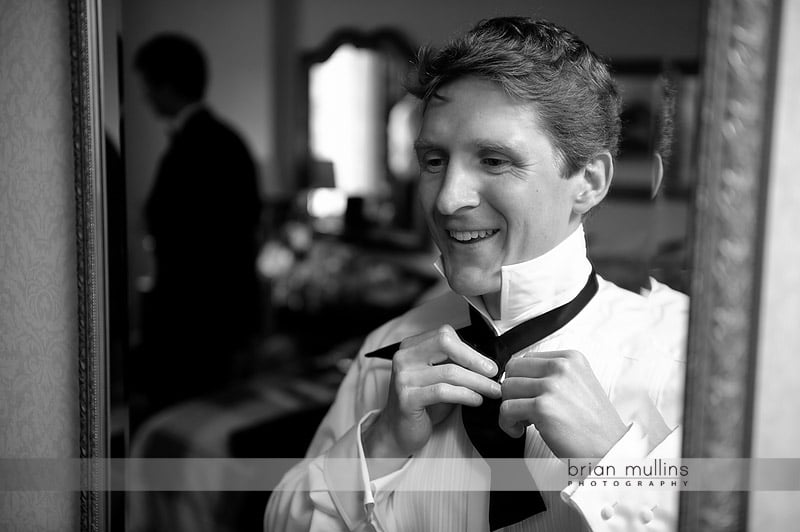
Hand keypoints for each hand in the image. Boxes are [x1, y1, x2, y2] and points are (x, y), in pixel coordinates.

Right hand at [363, 325, 500, 461]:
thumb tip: (486, 363)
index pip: (444, 335)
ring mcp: (403, 377)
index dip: (469, 349)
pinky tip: (476, 400)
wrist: (398, 431)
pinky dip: (465, 395)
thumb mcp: (438, 378)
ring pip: (449, 372)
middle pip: (445, 345)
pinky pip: (443, 391)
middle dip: (475, 359)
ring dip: (477, 382)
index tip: (487, 364)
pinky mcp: (407, 398)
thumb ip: (454, 365)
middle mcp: (404, 358)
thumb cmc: (422, 404)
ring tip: (491, 390)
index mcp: (411, 347)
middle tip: (493, 373)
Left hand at [499, 349, 626, 458]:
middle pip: (513, 370)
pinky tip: (518, 430)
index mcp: (571, 358)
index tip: (528, 396)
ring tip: (523, 421)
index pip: (526, 358)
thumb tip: (517, 376)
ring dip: (509, 407)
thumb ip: (552, 375)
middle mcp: (561, 367)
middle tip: (523, 409)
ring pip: (506, 388)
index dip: (521, 379)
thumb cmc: (593, 424)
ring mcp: (552, 386)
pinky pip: (506, 409)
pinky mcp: (542, 408)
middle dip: (513, 391)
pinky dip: (506, 422)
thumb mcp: (579, 384)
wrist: (609, 450)